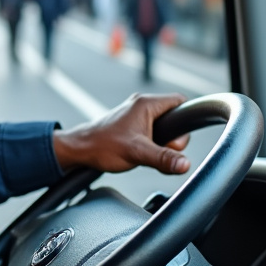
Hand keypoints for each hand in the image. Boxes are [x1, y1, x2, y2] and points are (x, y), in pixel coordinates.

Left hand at [53, 93, 190, 174]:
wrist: (80, 150)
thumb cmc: (103, 146)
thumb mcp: (138, 153)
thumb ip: (163, 158)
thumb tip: (185, 164)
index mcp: (146, 104)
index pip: (180, 101)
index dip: (185, 120)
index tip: (176, 139)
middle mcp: (142, 105)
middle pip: (174, 116)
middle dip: (174, 136)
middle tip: (160, 149)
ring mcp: (136, 114)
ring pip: (164, 125)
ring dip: (162, 141)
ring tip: (147, 151)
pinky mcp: (131, 124)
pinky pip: (152, 130)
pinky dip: (153, 142)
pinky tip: (143, 152)